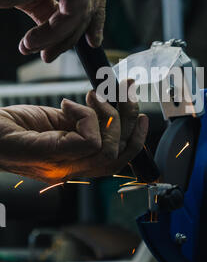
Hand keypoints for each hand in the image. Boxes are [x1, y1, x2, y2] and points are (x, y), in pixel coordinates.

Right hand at [0, 0, 106, 61]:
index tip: (89, 38)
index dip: (92, 14)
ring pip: (82, 10)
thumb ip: (50, 6)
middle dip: (79, 30)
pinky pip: (73, 14)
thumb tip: (64, 29)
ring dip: (58, 37)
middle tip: (60, 50)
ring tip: (35, 48)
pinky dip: (53, 33)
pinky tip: (31, 41)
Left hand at [0, 93, 147, 183]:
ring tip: (93, 95)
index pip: (116, 162)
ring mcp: (61, 167)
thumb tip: (109, 106)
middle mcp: (70, 171)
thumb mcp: (54, 122)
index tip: (139, 111)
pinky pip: (89, 139)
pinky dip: (86, 115)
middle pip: (118, 156)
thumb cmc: (13, 126)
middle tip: (124, 90)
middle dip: (129, 119)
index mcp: (73, 165)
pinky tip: (67, 104)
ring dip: (108, 114)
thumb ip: (81, 121)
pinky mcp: (51, 156)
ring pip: (109, 149)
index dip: (136, 139)